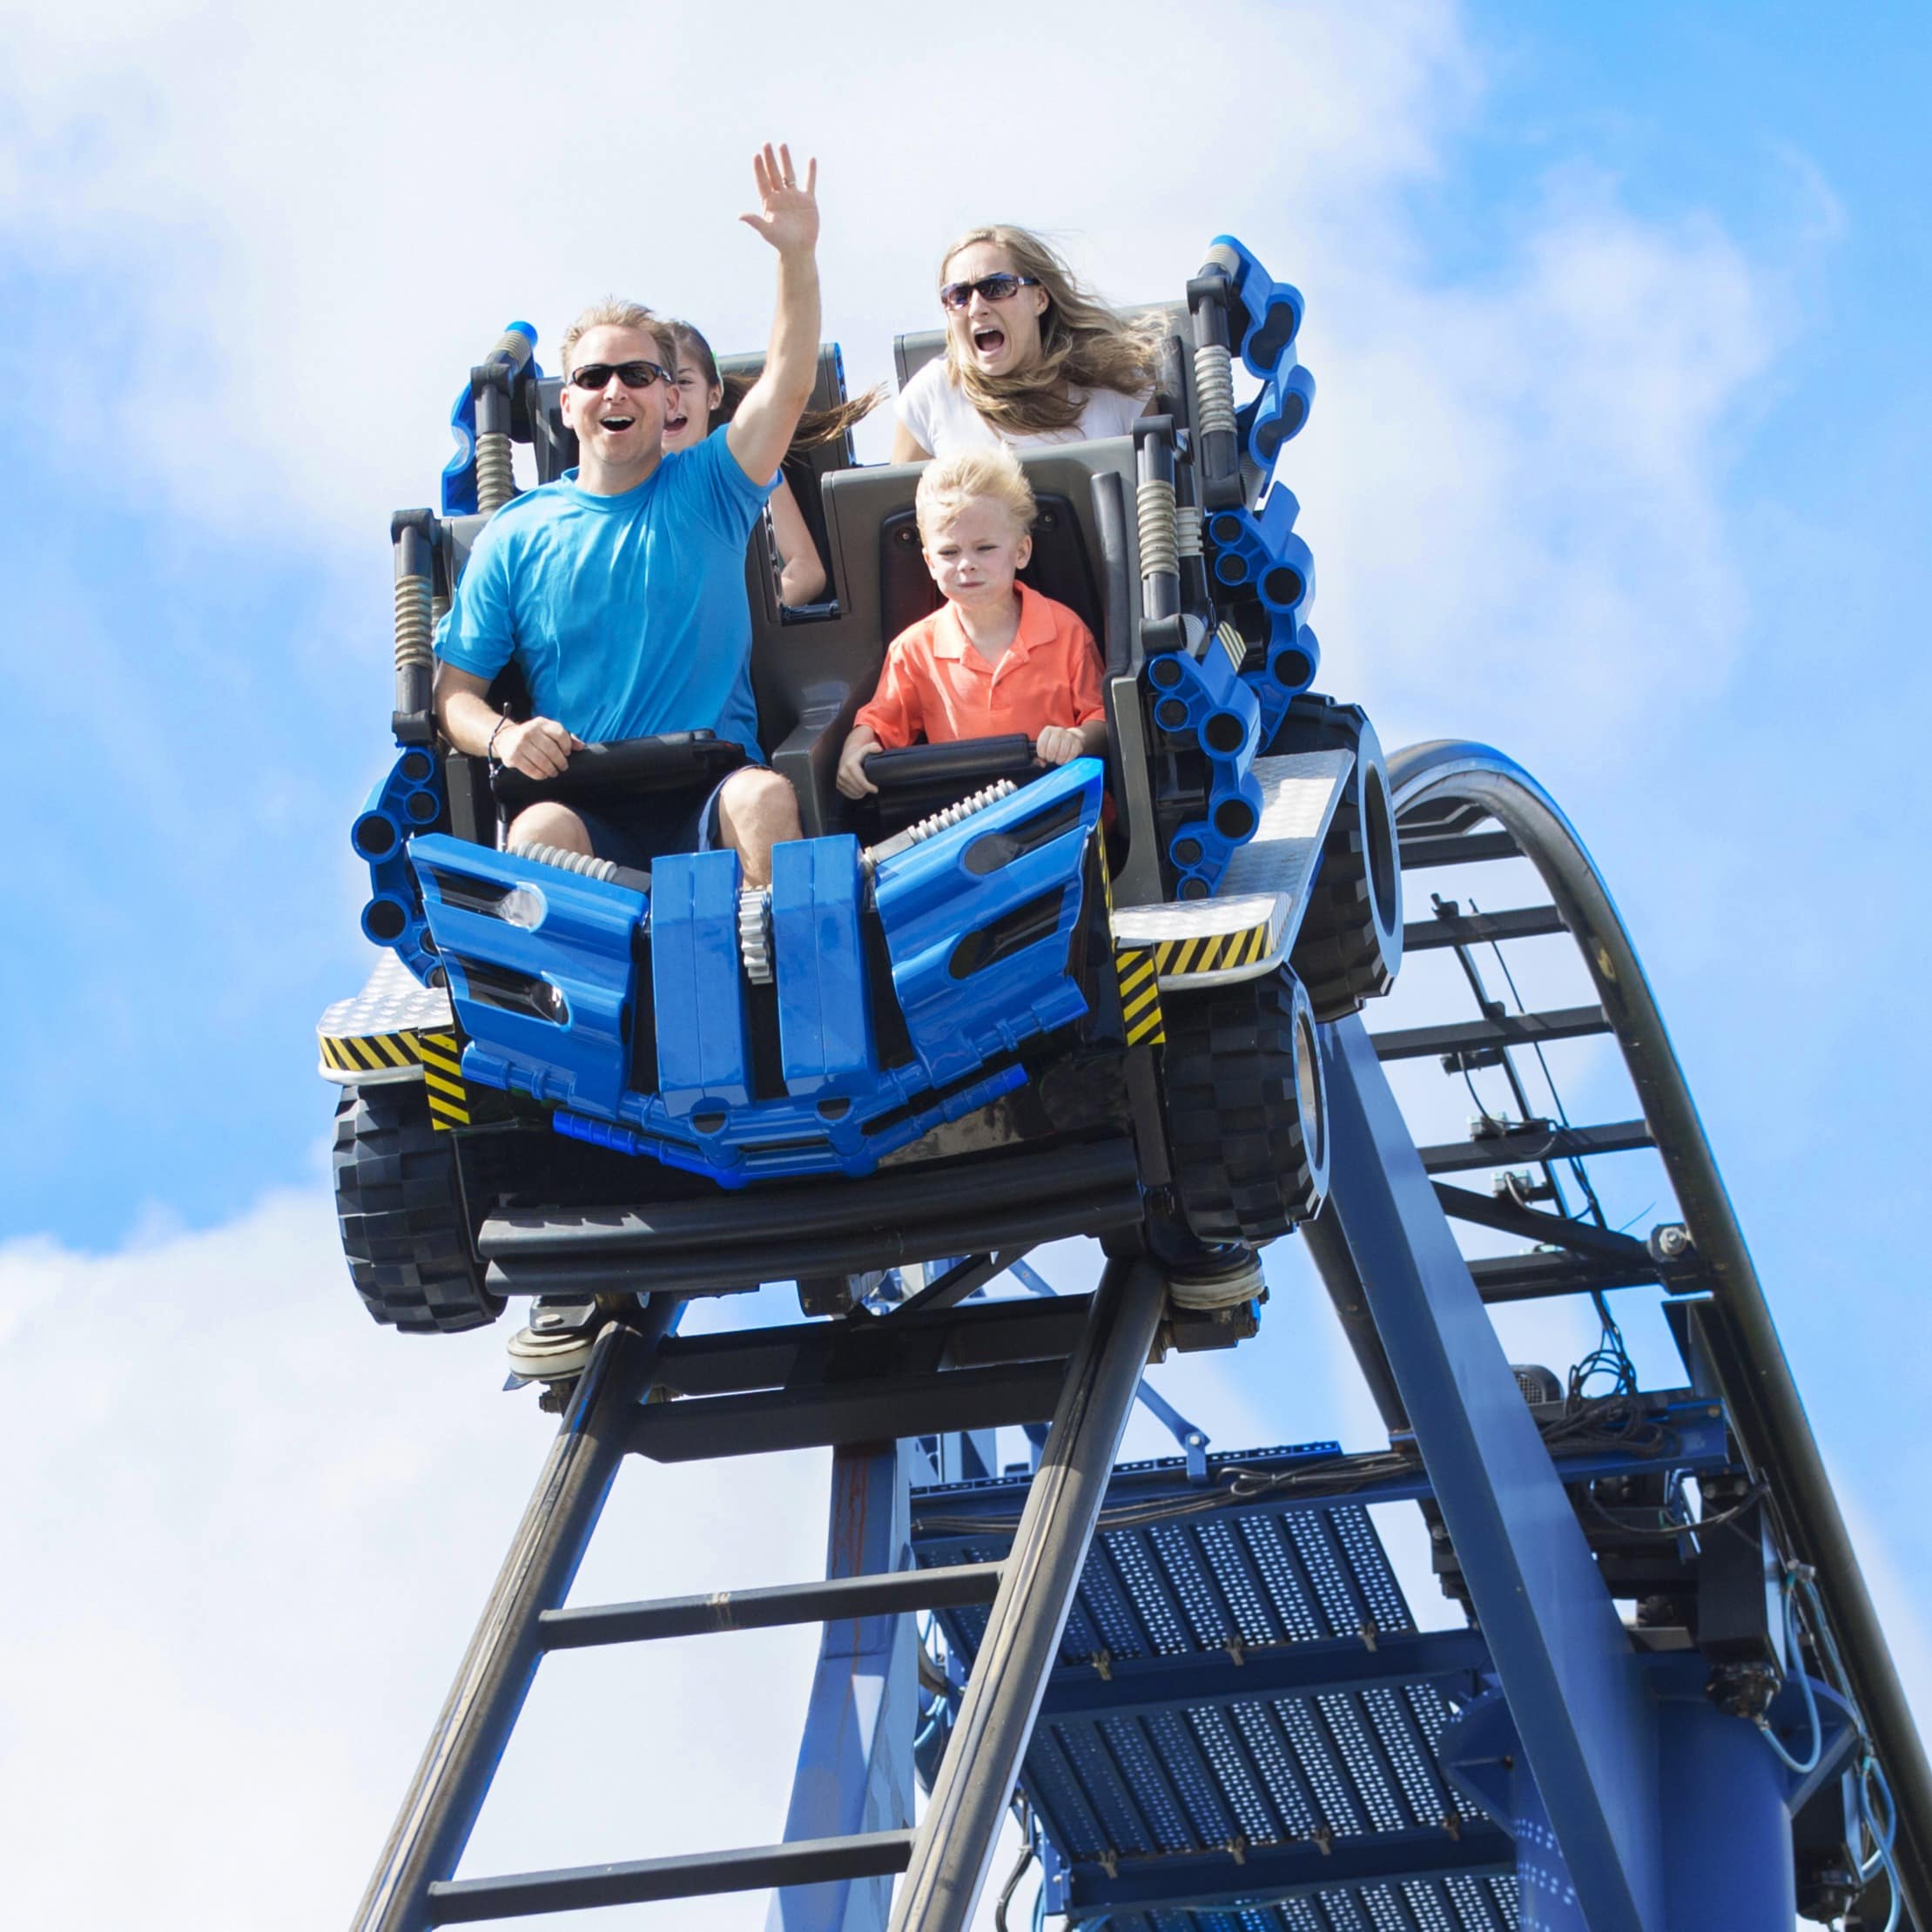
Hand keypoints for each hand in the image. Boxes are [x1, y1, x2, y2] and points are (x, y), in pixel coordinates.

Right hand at [496, 716, 578, 779]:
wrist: (505, 738)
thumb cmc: (533, 736)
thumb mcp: (547, 732)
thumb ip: (565, 737)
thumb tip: (581, 746)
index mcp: (541, 723)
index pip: (560, 733)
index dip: (567, 745)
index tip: (567, 753)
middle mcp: (529, 731)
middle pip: (552, 749)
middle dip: (560, 761)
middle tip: (563, 767)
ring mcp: (520, 743)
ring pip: (542, 761)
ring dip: (551, 770)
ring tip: (554, 772)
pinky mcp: (513, 756)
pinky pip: (531, 769)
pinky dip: (540, 775)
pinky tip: (543, 775)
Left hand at [740, 142, 818, 256]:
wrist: (799, 249)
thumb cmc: (782, 242)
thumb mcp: (768, 231)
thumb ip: (755, 221)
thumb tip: (740, 216)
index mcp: (770, 202)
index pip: (763, 181)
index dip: (759, 169)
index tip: (756, 156)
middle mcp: (780, 196)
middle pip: (773, 173)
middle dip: (770, 159)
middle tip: (766, 144)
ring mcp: (794, 197)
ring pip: (788, 174)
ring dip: (785, 160)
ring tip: (782, 145)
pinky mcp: (808, 201)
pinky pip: (809, 183)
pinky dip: (811, 172)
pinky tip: (811, 160)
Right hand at [836, 734, 878, 797]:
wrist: (847, 756)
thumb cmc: (859, 754)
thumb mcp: (867, 749)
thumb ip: (873, 747)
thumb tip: (879, 750)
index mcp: (850, 765)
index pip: (861, 782)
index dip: (870, 787)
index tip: (876, 789)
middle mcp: (843, 773)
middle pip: (858, 789)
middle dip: (866, 790)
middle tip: (872, 788)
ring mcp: (839, 779)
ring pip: (854, 793)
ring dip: (861, 793)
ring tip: (866, 788)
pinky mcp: (838, 784)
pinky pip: (848, 794)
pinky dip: (855, 795)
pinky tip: (860, 790)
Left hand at [1035, 726, 1083, 765]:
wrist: (1073, 737)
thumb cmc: (1056, 743)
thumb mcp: (1046, 745)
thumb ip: (1040, 756)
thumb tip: (1042, 763)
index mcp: (1048, 730)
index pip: (1041, 745)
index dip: (1042, 755)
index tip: (1044, 756)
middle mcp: (1058, 731)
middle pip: (1052, 750)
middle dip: (1051, 758)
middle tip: (1052, 759)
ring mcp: (1069, 736)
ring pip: (1062, 754)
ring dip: (1059, 760)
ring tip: (1058, 759)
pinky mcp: (1077, 742)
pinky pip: (1071, 756)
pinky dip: (1067, 761)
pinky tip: (1065, 759)